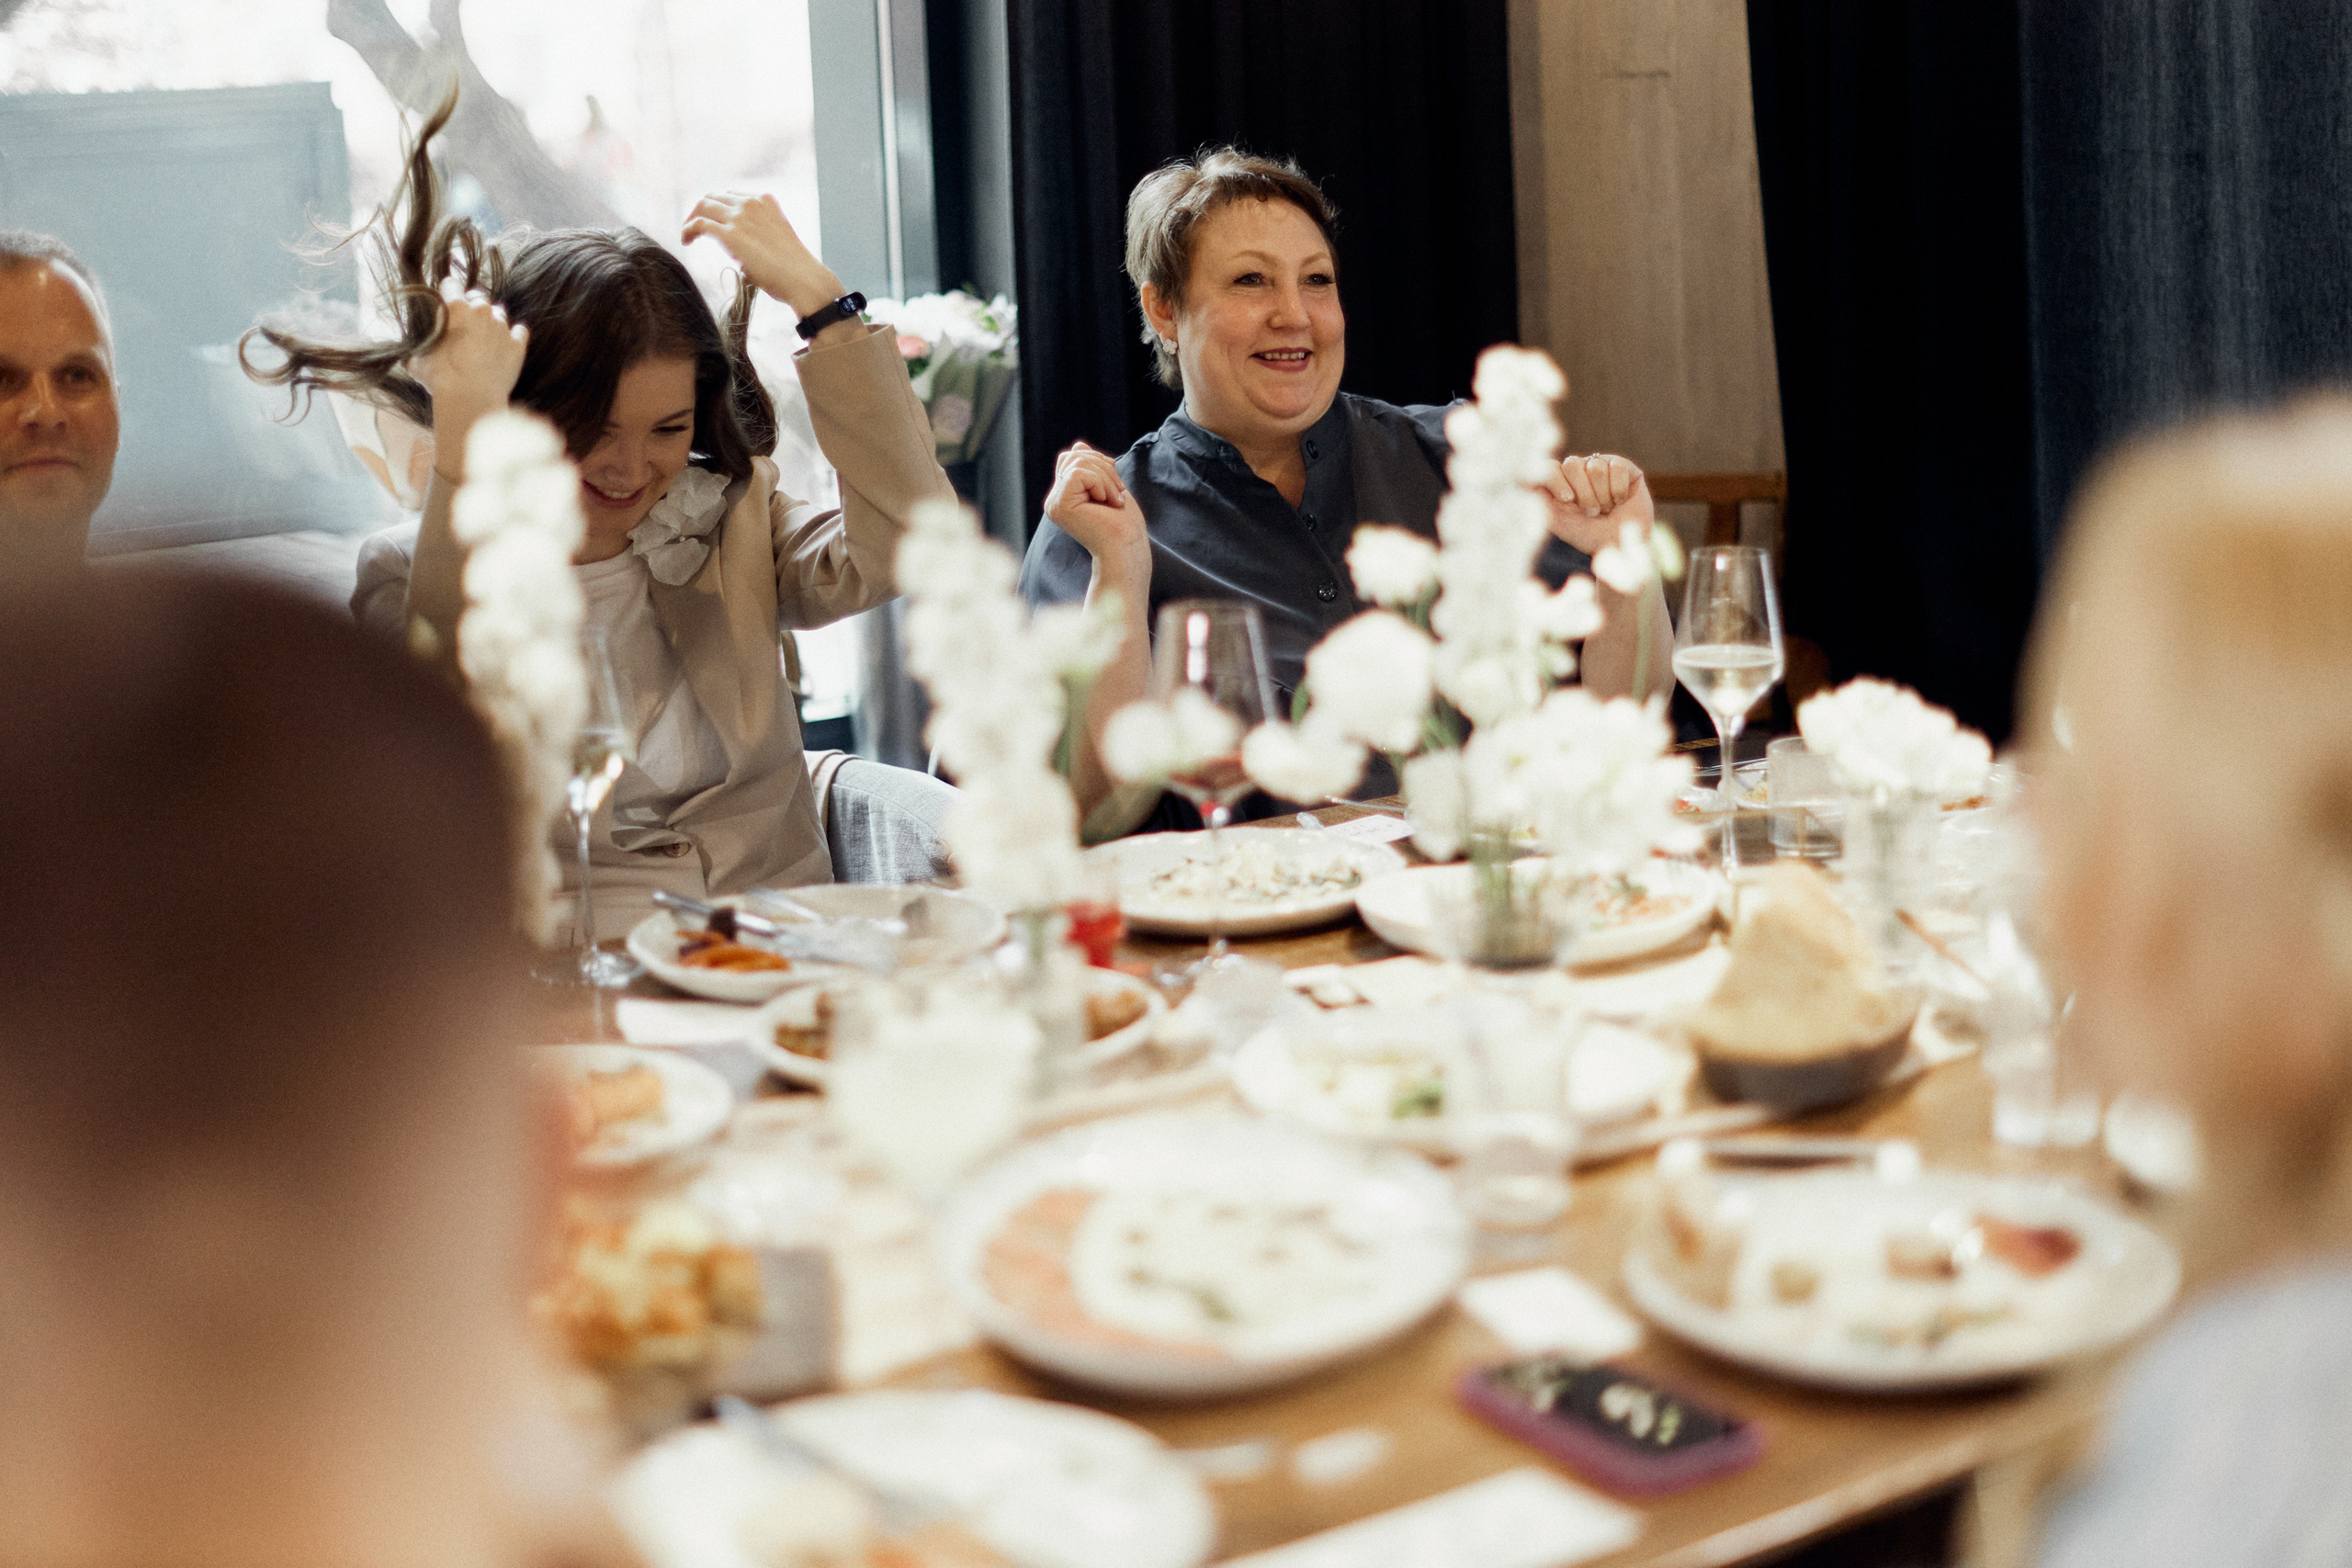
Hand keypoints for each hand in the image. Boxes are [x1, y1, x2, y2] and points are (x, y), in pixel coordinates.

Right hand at [413, 276, 526, 482]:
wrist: (469, 398)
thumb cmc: (439, 378)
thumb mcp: (417, 361)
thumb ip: (417, 350)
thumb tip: (411, 357)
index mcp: (454, 307)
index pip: (451, 284)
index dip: (448, 292)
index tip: (446, 301)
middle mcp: (481, 311)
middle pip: (479, 297)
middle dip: (472, 307)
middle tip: (465, 325)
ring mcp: (501, 327)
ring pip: (499, 314)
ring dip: (491, 322)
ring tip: (483, 339)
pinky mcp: (517, 345)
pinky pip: (520, 332)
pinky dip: (514, 336)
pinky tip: (506, 345)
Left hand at [682, 192, 843, 318]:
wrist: (804, 279)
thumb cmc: (794, 268)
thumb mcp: (776, 237)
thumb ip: (758, 232)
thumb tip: (739, 246)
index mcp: (765, 200)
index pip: (731, 196)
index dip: (718, 208)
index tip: (713, 223)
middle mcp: (751, 203)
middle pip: (714, 197)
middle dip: (701, 211)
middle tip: (695, 230)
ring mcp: (740, 217)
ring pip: (703, 206)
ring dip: (691, 220)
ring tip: (689, 237)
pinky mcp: (730, 235)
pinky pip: (699, 224)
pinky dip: (688, 229)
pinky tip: (687, 241)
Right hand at [1045, 441, 1149, 582]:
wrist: (1127, 548)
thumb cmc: (1123, 524)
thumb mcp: (1108, 486)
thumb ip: (1091, 468)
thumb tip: (1078, 445)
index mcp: (1065, 495)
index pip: (1073, 458)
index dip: (1098, 461)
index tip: (1115, 486)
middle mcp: (1054, 500)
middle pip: (1073, 456)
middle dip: (1104, 467)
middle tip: (1118, 494)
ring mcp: (1054, 503)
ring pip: (1077, 462)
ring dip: (1106, 477)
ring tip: (1113, 500)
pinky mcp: (1058, 505)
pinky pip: (1078, 473)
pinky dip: (1101, 483)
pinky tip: (1107, 503)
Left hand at [1537, 452, 1654, 556]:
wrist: (1623, 543)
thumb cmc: (1590, 536)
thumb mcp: (1562, 525)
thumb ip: (1543, 505)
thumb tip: (1525, 484)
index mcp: (1559, 483)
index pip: (1549, 467)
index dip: (1557, 480)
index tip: (1567, 500)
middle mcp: (1577, 471)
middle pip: (1572, 464)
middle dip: (1584, 494)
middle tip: (1592, 512)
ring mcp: (1599, 465)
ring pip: (1595, 467)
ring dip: (1603, 495)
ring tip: (1607, 508)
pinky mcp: (1622, 466)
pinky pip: (1617, 467)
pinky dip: (1619, 489)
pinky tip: (1620, 500)